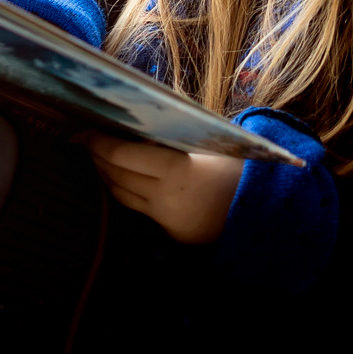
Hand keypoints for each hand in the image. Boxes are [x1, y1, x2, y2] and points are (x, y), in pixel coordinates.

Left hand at [82, 136, 244, 244]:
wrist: (268, 212)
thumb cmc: (238, 169)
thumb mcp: (207, 146)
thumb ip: (172, 137)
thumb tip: (134, 120)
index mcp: (177, 170)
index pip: (122, 154)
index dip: (98, 142)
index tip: (84, 130)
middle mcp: (167, 197)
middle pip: (116, 174)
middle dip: (97, 156)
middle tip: (86, 139)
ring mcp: (167, 218)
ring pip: (120, 194)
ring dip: (105, 174)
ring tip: (98, 157)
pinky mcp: (170, 232)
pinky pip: (137, 208)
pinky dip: (124, 191)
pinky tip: (120, 178)